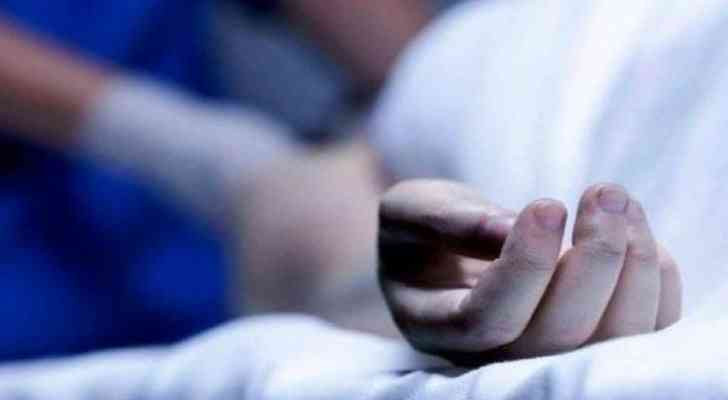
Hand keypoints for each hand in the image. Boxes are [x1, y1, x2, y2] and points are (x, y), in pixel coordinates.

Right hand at [378, 179, 681, 364]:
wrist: (440, 254)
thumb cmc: (421, 233)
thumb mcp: (410, 211)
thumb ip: (445, 221)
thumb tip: (507, 229)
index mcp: (436, 325)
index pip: (487, 319)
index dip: (526, 265)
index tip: (548, 205)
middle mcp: (491, 356)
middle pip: (557, 337)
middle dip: (594, 259)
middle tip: (604, 192)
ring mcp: (543, 354)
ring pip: (609, 341)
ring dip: (632, 267)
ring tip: (619, 202)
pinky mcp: (587, 340)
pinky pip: (639, 332)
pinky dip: (655, 283)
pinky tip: (637, 233)